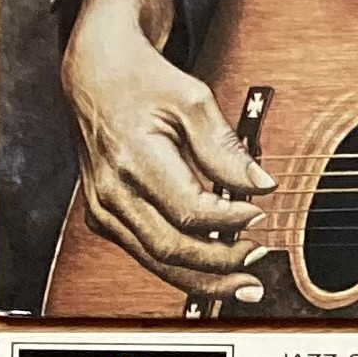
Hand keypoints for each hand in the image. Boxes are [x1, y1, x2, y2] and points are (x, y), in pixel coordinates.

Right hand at [61, 0, 271, 300]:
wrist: (95, 72)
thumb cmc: (141, 81)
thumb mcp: (192, 100)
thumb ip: (226, 148)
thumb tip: (262, 186)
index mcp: (131, 158)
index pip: (189, 212)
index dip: (230, 222)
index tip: (260, 216)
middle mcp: (111, 190)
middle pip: (172, 248)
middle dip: (222, 263)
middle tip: (260, 259)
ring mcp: (103, 207)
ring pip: (157, 261)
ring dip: (206, 279)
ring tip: (246, 284)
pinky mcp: (104, 216)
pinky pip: (146, 254)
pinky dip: (183, 269)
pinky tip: (216, 273)